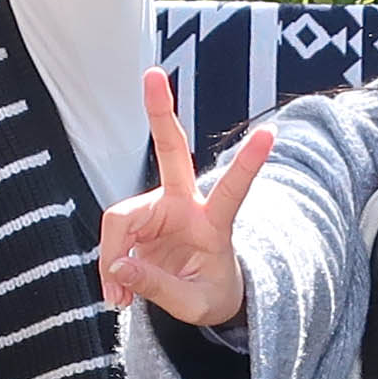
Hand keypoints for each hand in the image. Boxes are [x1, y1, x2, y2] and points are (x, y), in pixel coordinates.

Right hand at [93, 72, 269, 325]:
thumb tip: (117, 268)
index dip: (248, 165)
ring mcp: (158, 208)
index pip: (233, 191)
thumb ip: (158, 287)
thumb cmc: (209, 295)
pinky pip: (111, 238)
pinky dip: (108, 267)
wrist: (202, 295)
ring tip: (118, 300)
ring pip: (120, 221)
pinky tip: (116, 292)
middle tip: (153, 74)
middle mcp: (185, 205)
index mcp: (214, 223)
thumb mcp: (193, 305)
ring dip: (112, 260)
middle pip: (171, 151)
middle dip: (159, 113)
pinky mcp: (137, 219)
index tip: (269, 133)